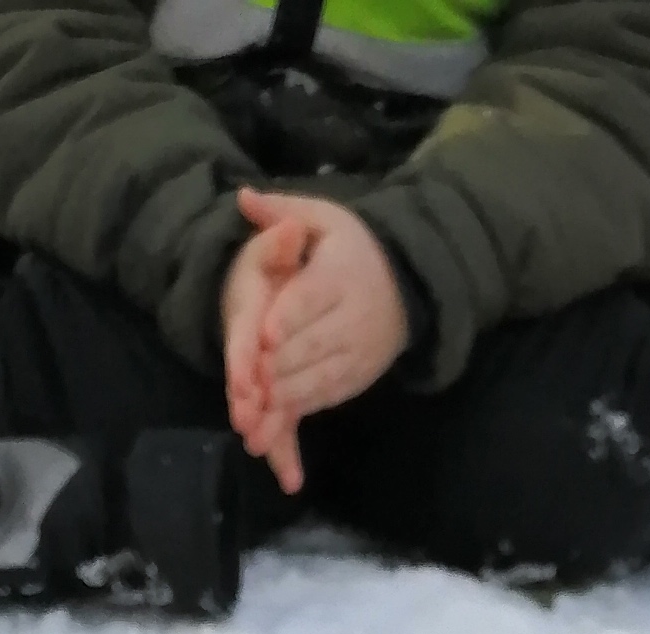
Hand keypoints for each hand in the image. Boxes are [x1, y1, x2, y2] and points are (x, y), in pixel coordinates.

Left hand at [220, 186, 405, 493]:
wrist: (406, 283)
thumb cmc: (352, 248)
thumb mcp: (324, 218)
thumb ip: (283, 211)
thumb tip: (243, 196)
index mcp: (341, 275)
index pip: (311, 298)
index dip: (288, 317)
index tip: (263, 334)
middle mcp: (354, 317)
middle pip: (315, 345)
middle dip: (281, 366)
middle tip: (249, 383)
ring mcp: (359, 352)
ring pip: (322, 377)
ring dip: (289, 396)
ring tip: (257, 410)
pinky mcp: (358, 377)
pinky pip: (328, 395)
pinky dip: (302, 408)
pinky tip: (275, 420)